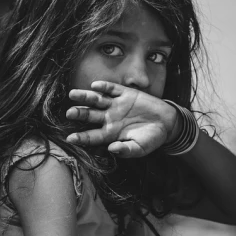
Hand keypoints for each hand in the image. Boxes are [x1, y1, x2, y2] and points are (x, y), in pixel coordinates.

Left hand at [65, 81, 179, 157]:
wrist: (166, 123)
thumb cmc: (151, 139)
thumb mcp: (140, 148)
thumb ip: (126, 150)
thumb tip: (111, 150)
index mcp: (110, 133)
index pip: (92, 136)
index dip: (81, 137)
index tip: (70, 138)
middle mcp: (109, 118)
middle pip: (90, 115)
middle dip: (79, 113)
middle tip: (69, 113)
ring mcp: (116, 105)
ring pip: (96, 100)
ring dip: (85, 97)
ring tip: (73, 94)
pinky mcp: (125, 93)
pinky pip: (112, 89)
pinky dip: (104, 87)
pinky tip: (95, 86)